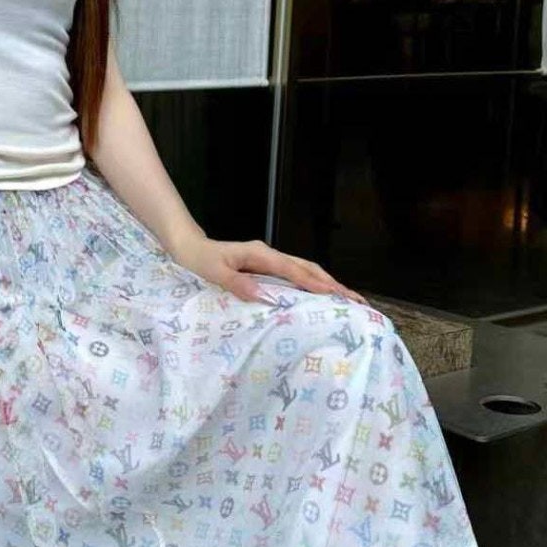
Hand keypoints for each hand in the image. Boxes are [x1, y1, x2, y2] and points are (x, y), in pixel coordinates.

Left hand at [170, 234, 365, 304]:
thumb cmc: (200, 260)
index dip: (315, 283)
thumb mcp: (215, 273)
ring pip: (306, 270)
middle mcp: (270, 255)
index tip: (336, 294)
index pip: (294, 270)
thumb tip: (265, 296)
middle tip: (356, 299)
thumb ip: (238, 283)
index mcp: (261, 255)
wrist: (190, 247)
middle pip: (308, 268)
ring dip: (327, 283)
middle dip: (333, 283)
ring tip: (348, 298)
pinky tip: (322, 295)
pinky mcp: (268, 266)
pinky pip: (296, 274)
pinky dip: (313, 283)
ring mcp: (271, 259)